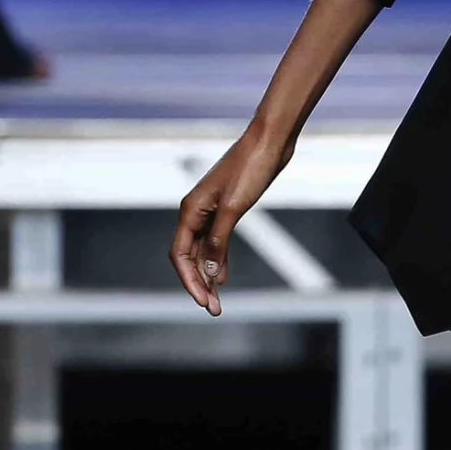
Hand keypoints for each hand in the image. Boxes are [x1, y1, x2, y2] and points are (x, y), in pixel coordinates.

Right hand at [170, 125, 292, 314]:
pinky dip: (219, 259)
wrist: (270, 140)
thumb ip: (219, 239)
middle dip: (199, 283)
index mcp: (191, 209)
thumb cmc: (251, 167)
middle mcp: (197, 211)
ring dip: (209, 275)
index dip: (189, 280)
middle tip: (213, 309)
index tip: (203, 301)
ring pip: (204, 251)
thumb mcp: (234, 207)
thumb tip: (210, 271)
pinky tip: (224, 276)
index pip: (180, 254)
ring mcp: (212, 210)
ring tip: (217, 300)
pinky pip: (217, 241)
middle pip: (190, 256)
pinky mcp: (228, 208)